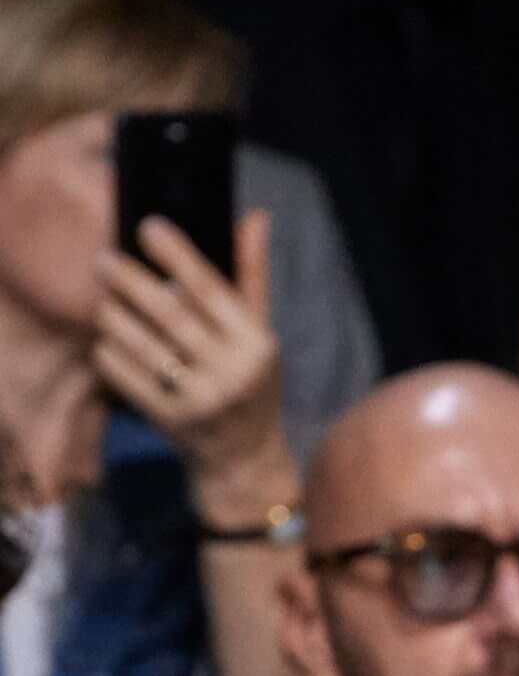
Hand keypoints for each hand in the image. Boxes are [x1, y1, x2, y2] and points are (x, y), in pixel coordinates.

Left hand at [96, 208, 290, 509]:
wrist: (244, 458)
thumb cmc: (249, 383)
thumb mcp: (260, 333)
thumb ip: (251, 276)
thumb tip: (254, 217)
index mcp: (256, 344)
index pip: (210, 289)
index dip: (177, 254)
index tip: (147, 226)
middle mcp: (232, 373)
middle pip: (169, 314)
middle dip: (130, 281)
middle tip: (103, 259)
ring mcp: (201, 400)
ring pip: (143, 345)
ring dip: (113, 316)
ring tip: (101, 300)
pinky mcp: (172, 421)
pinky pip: (128, 378)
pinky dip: (110, 355)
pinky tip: (104, 341)